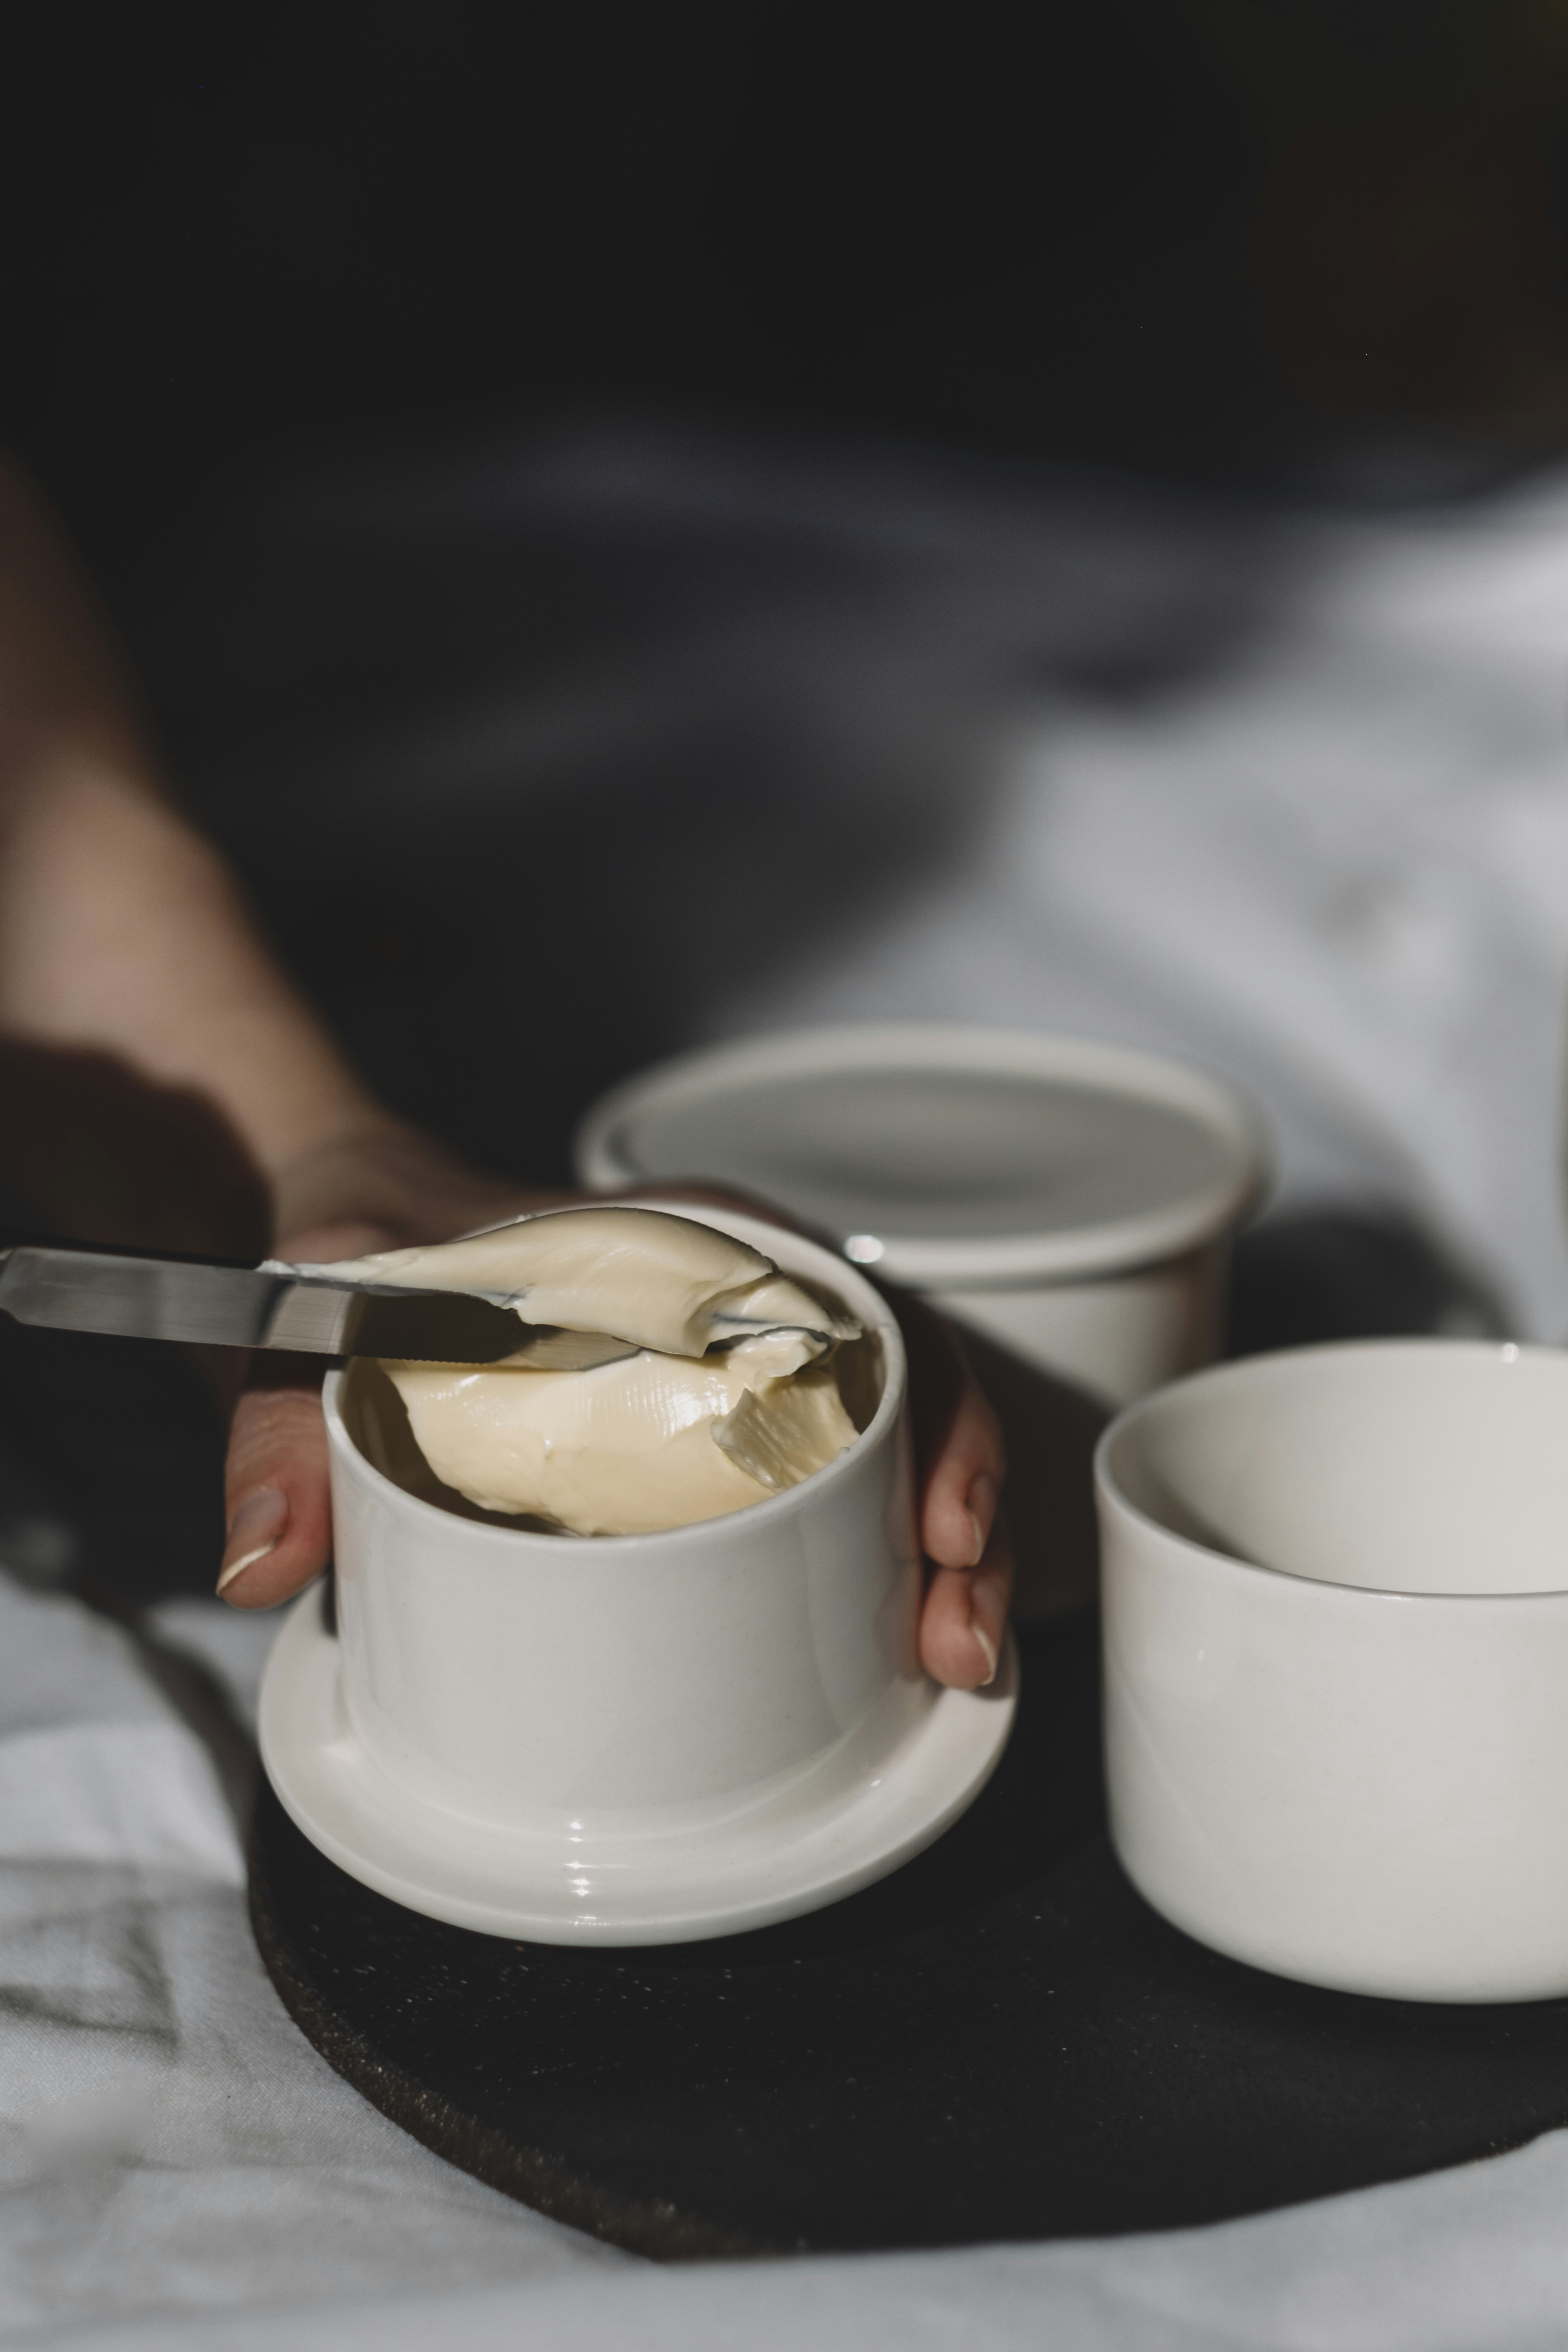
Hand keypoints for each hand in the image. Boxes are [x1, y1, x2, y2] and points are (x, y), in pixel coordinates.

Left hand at [218, 1126, 1010, 1688]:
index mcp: (683, 1240)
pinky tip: (894, 1650)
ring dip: (946, 1558)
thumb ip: (276, 1418)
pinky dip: (875, 1572)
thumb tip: (266, 1559)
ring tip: (953, 1657)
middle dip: (967, 1508)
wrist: (328, 1257)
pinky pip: (824, 1503)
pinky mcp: (708, 1460)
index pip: (856, 1303)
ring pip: (892, 1455)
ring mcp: (735, 1387)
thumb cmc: (353, 1251)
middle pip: (911, 1391)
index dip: (934, 1406)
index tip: (937, 1514)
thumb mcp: (312, 1304)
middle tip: (956, 1630)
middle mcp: (737, 1306)